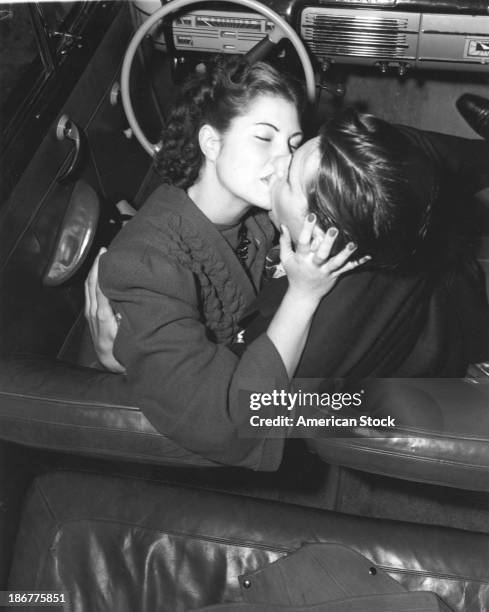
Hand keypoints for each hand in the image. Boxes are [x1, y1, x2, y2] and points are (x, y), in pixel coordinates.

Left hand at [84, 248, 124, 372]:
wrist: (110, 366)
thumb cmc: (122, 353)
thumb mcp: (126, 338)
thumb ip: (127, 320)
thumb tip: (128, 301)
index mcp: (103, 317)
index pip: (100, 289)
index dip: (102, 271)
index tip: (106, 256)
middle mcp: (94, 315)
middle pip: (92, 285)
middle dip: (96, 267)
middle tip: (104, 251)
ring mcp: (90, 316)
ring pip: (89, 289)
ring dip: (93, 272)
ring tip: (101, 258)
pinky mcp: (91, 318)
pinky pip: (89, 295)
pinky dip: (92, 282)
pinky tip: (97, 276)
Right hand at [280, 214, 369, 301]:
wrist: (304, 295)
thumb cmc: (294, 273)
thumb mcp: (286, 258)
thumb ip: (284, 242)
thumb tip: (284, 225)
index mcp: (302, 259)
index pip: (303, 242)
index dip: (307, 229)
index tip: (312, 215)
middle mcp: (314, 265)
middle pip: (321, 254)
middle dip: (328, 242)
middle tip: (334, 229)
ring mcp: (326, 271)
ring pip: (336, 263)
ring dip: (345, 254)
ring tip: (353, 244)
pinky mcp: (335, 275)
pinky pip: (347, 269)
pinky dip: (357, 263)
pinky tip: (368, 256)